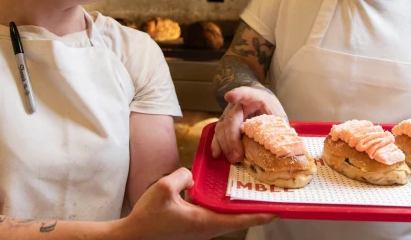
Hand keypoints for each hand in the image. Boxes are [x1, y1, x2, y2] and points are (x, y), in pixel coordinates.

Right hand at [125, 168, 274, 239]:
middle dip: (255, 209)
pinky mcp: (193, 228)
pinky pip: (214, 217)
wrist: (132, 238)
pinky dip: (224, 207)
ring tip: (251, 193)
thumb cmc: (148, 218)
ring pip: (226, 218)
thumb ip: (184, 176)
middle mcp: (206, 229)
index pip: (239, 219)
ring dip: (239, 208)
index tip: (278, 210)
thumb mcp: (164, 188)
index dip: (260, 214)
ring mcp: (200, 231)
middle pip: (237, 219)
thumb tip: (193, 177)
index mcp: (205, 222)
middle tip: (270, 197)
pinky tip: (223, 195)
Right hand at [211, 86, 286, 162]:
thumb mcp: (278, 113)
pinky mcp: (225, 124)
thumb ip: (280, 126)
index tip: (229, 96)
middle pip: (232, 119)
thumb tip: (284, 148)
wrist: (259, 99)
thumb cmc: (269, 107)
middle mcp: (239, 105)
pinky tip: (217, 155)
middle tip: (238, 156)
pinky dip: (217, 145)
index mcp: (255, 98)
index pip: (246, 93)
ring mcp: (229, 114)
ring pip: (222, 128)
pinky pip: (218, 134)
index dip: (238, 94)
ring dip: (226, 145)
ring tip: (233, 159)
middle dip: (233, 139)